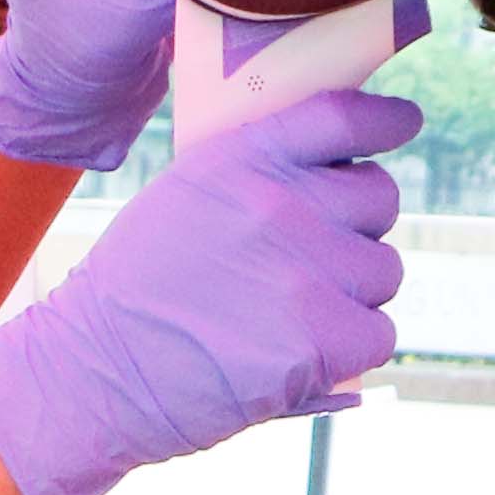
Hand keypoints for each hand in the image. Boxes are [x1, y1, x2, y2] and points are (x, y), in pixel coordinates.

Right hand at [0, 89, 409, 494]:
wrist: (91, 376)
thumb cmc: (133, 296)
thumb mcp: (180, 201)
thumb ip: (254, 179)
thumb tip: (335, 176)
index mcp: (241, 158)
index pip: (344, 117)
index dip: (385, 121)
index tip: (403, 123)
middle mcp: (280, 202)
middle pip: (380, 200)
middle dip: (356, 232)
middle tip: (309, 267)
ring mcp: (305, 270)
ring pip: (383, 272)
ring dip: (352, 298)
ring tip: (288, 321)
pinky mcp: (321, 337)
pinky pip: (378, 335)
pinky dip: (348, 353)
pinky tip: (297, 358)